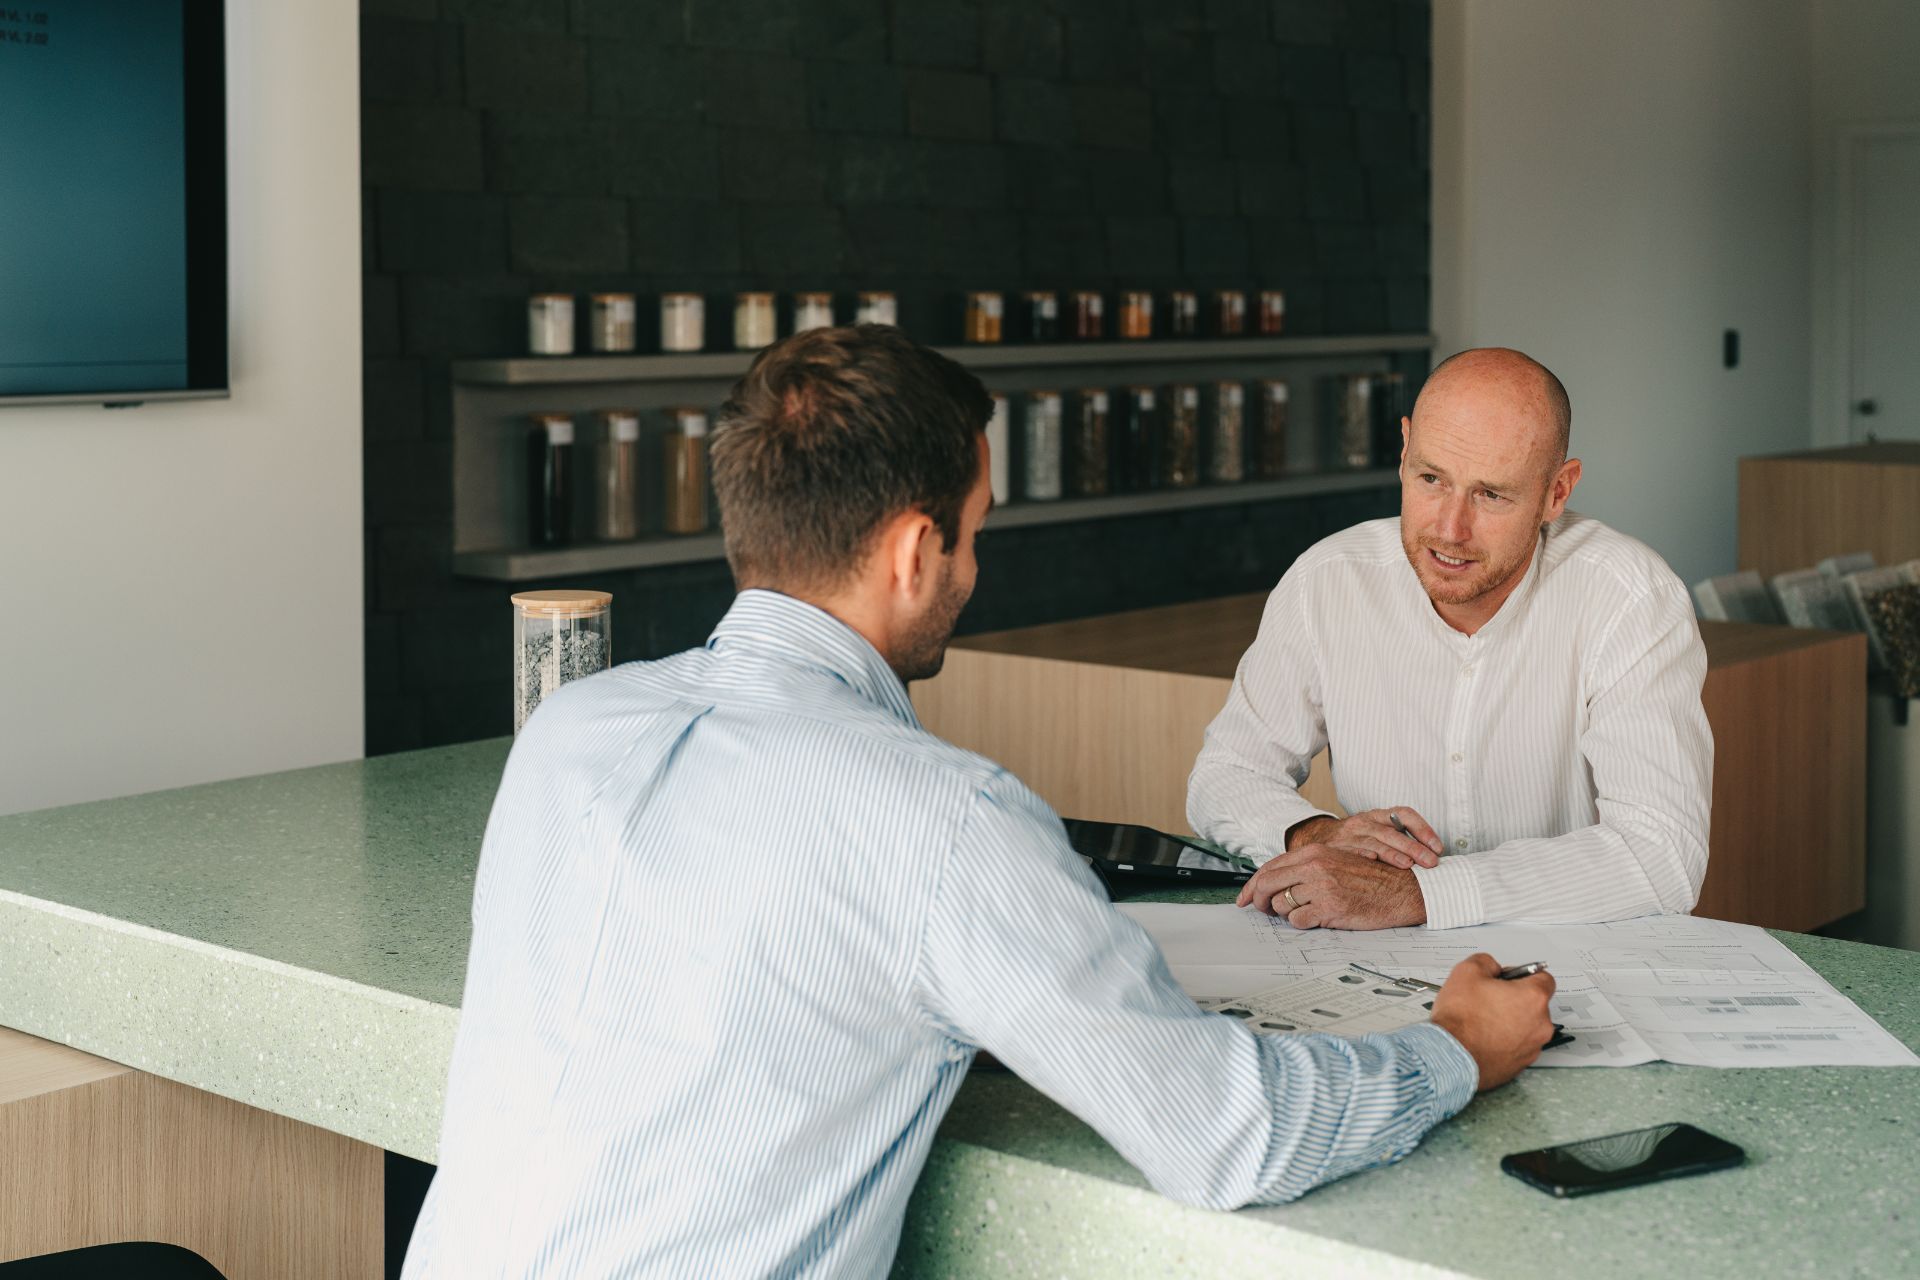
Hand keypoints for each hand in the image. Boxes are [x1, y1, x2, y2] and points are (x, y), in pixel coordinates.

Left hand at [1236, 845, 1426, 929]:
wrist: (1402, 890)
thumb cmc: (1371, 878)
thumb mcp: (1337, 862)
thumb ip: (1307, 868)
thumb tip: (1276, 883)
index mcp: (1315, 853)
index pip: (1271, 867)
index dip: (1252, 885)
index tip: (1243, 898)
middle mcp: (1314, 866)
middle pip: (1268, 884)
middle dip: (1259, 901)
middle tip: (1262, 911)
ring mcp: (1321, 887)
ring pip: (1282, 905)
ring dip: (1287, 913)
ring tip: (1306, 912)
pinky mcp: (1330, 908)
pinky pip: (1299, 921)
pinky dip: (1303, 924)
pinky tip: (1318, 919)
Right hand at [1286, 807, 1443, 868]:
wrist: (1318, 837)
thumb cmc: (1356, 838)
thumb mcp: (1376, 830)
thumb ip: (1399, 839)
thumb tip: (1432, 857)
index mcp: (1378, 815)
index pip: (1404, 815)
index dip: (1423, 829)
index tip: (1437, 847)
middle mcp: (1365, 822)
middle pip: (1392, 832)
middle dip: (1414, 847)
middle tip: (1431, 862)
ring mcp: (1349, 835)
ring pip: (1374, 842)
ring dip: (1392, 854)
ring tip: (1408, 865)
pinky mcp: (1336, 848)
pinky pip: (1352, 852)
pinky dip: (1363, 857)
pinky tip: (1374, 863)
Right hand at [1429, 954, 1557, 1090]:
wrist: (1450, 1056)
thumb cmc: (1460, 1019)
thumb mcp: (1467, 971)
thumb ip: (1487, 962)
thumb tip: (1492, 968)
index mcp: (1533, 998)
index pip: (1545, 978)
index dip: (1524, 975)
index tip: (1509, 978)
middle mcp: (1540, 1024)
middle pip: (1535, 1005)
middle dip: (1516, 1000)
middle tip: (1489, 999)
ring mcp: (1532, 1047)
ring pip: (1527, 1027)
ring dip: (1511, 1022)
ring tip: (1483, 1021)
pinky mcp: (1521, 1065)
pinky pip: (1517, 1047)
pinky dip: (1505, 1041)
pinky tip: (1483, 1038)